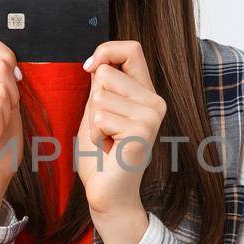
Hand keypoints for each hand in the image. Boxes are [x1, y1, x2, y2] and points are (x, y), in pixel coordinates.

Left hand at [79, 40, 163, 243]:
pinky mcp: (141, 132)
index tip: (89, 68)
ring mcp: (151, 116)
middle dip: (92, 101)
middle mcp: (154, 102)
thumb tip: (97, 61)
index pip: (131, 49)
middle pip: (105, 73)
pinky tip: (108, 149)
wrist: (107, 193)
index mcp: (145, 93)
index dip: (106, 51)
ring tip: (106, 140)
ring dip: (92, 122)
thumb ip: (102, 87)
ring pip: (99, 97)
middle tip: (104, 128)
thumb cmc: (101, 156)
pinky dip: (94, 134)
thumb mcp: (97, 112)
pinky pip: (100, 118)